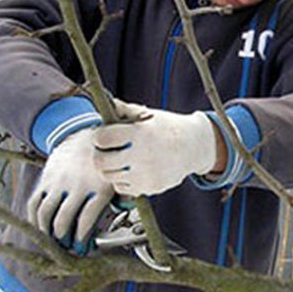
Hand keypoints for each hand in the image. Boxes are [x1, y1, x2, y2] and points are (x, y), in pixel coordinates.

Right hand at [27, 126, 113, 249]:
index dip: (82, 240)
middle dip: (63, 241)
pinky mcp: (46, 179)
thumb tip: (124, 217)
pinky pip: (34, 203)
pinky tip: (39, 228)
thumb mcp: (117, 179)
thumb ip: (122, 199)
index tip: (82, 250)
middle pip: (63, 221)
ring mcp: (59, 183)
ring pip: (46, 214)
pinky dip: (33, 219)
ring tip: (52, 241)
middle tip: (66, 249)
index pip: (86, 220)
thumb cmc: (104, 164)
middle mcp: (77, 186)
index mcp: (98, 188)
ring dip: (46, 233)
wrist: (84, 135)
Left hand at [93, 102, 220, 196]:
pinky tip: (130, 169)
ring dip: (110, 167)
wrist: (194, 147)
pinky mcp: (148, 188)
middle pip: (100, 161)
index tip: (102, 135)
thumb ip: (124, 110)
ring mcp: (145, 174)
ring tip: (119, 159)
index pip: (102, 138)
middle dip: (100, 154)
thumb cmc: (167, 128)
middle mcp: (142, 155)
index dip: (99, 136)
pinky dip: (121, 180)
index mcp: (140, 133)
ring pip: (108, 176)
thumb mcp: (148, 115)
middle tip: (105, 150)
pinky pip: (121, 187)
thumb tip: (104, 103)